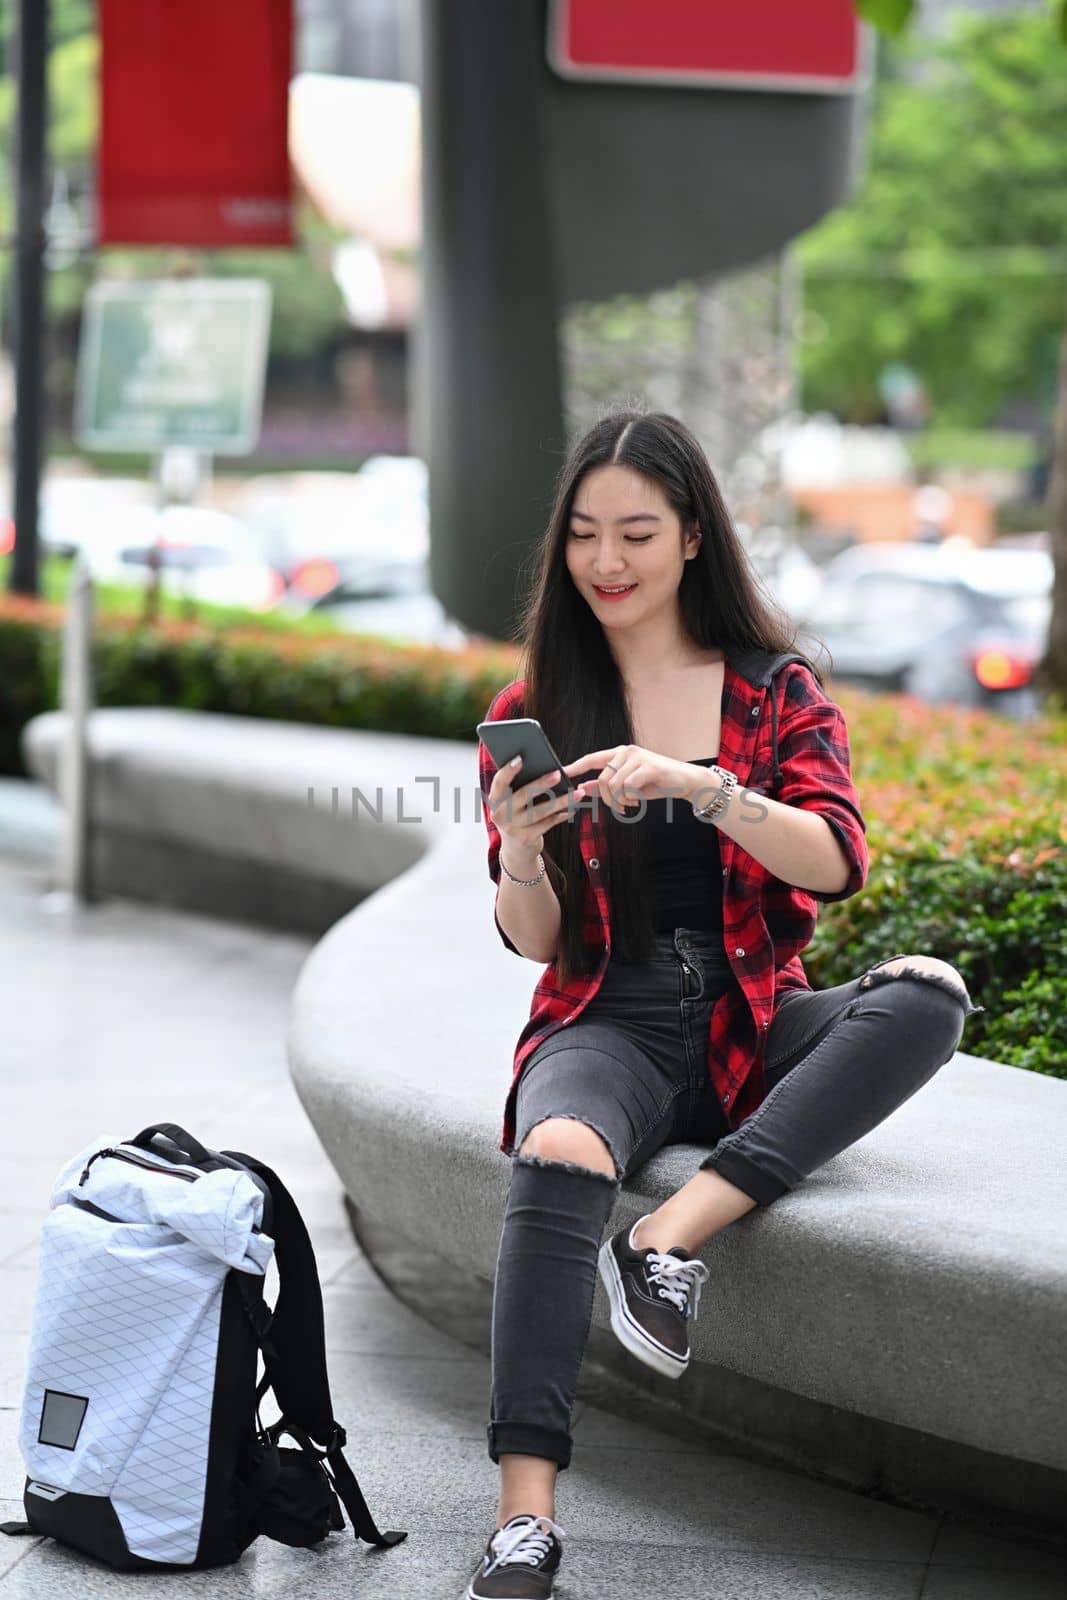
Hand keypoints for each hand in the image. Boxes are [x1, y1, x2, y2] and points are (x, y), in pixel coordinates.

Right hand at [487, 757, 575, 858]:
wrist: (515, 850)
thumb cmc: (516, 817)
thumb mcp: (510, 804)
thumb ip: (518, 788)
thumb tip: (543, 768)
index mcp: (495, 800)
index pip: (499, 782)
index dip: (508, 770)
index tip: (520, 759)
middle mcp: (500, 814)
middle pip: (522, 795)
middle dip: (541, 784)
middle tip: (558, 774)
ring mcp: (512, 828)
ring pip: (540, 811)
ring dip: (561, 801)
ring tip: (577, 793)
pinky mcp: (526, 839)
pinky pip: (547, 824)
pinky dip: (561, 816)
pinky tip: (571, 809)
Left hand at [563, 745, 708, 814]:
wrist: (685, 781)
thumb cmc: (655, 783)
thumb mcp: (628, 786)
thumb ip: (605, 786)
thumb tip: (583, 788)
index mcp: (619, 754)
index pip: (592, 758)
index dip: (576, 766)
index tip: (562, 773)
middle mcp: (627, 752)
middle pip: (602, 778)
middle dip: (607, 799)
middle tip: (618, 808)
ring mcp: (638, 757)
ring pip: (614, 784)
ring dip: (620, 800)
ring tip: (629, 804)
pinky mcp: (649, 766)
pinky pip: (628, 786)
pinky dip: (630, 798)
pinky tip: (637, 801)